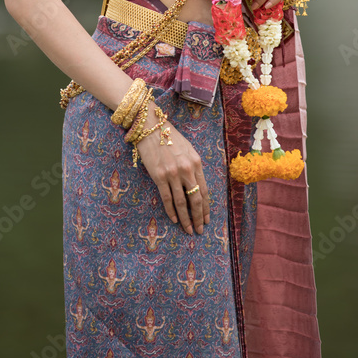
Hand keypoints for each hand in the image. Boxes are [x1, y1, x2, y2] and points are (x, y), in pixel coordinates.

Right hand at [135, 104, 209, 233]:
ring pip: (182, 202)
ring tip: (189, 230)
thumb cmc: (169, 136)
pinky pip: (167, 199)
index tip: (207, 219)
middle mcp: (186, 169)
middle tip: (200, 230)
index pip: (204, 190)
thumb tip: (196, 186)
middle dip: (199, 217)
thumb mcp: (187, 149)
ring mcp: (172, 174)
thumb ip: (193, 166)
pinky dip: (171, 211)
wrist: (150, 127)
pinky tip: (174, 220)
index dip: (206, 208)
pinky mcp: (159, 176)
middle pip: (196, 199)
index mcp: (196, 162)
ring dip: (186, 219)